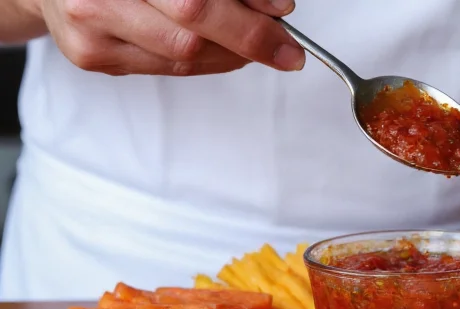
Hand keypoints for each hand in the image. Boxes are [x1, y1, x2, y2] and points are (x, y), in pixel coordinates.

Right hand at [35, 0, 305, 75]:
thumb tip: (275, 6)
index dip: (247, 9)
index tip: (285, 13)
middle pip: (191, 26)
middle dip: (249, 37)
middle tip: (286, 49)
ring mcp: (90, 26)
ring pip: (183, 55)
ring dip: (231, 54)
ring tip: (254, 45)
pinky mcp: (90, 57)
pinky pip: (167, 68)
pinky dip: (205, 62)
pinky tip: (220, 50)